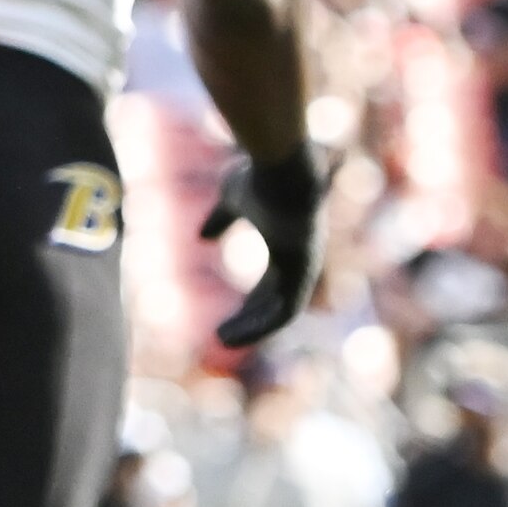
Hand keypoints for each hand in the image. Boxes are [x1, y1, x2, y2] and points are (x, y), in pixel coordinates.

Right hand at [203, 144, 323, 347]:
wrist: (281, 167)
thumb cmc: (258, 177)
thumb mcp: (231, 201)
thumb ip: (221, 219)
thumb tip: (202, 237)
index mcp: (287, 245)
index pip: (271, 284)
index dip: (250, 303)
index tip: (225, 319)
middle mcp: (300, 259)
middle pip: (275, 301)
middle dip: (249, 320)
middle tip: (222, 335)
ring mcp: (305, 265)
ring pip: (282, 311)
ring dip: (253, 328)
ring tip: (223, 339)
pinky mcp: (304, 270)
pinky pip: (286, 310)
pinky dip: (262, 325)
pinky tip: (237, 332)